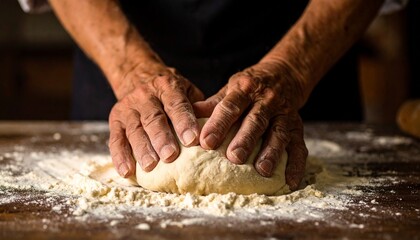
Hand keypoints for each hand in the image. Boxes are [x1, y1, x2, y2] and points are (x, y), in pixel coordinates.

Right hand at [108, 62, 203, 176]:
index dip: (184, 121)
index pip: (177, 104)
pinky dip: (120, 156)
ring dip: (142, 149)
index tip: (192, 140)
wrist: (138, 76)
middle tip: (170, 156)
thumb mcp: (188, 91)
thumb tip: (212, 130)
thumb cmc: (172, 93)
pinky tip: (127, 171)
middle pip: (154, 118)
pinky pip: (116, 139)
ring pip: (134, 130)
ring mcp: (128, 107)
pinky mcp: (115, 120)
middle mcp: (146, 95)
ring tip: (150, 166)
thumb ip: (199, 108)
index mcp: (168, 86)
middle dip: (162, 138)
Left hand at [194, 61, 307, 189]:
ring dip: (272, 152)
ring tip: (263, 170)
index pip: (230, 106)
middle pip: (256, 121)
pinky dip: (296, 164)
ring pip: (279, 133)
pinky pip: (299, 146)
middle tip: (234, 158)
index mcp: (245, 89)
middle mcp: (267, 100)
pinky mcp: (297, 127)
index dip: (218, 124)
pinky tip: (290, 181)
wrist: (284, 74)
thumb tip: (188, 116)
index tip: (205, 142)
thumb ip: (212, 104)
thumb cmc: (249, 87)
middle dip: (245, 139)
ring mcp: (285, 114)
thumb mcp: (230, 89)